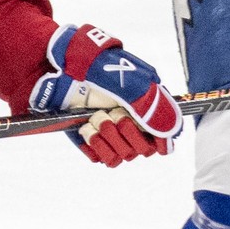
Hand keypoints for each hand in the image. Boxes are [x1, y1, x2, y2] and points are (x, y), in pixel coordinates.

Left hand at [27, 23, 180, 163]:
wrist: (58, 71)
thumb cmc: (96, 70)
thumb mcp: (131, 85)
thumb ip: (154, 109)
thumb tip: (170, 133)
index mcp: (148, 104)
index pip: (166, 134)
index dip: (162, 140)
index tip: (153, 140)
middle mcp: (132, 120)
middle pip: (143, 149)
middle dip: (127, 133)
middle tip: (114, 115)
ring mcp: (112, 131)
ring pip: (123, 155)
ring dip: (108, 137)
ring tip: (95, 118)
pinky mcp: (92, 141)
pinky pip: (102, 158)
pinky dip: (95, 145)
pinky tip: (86, 128)